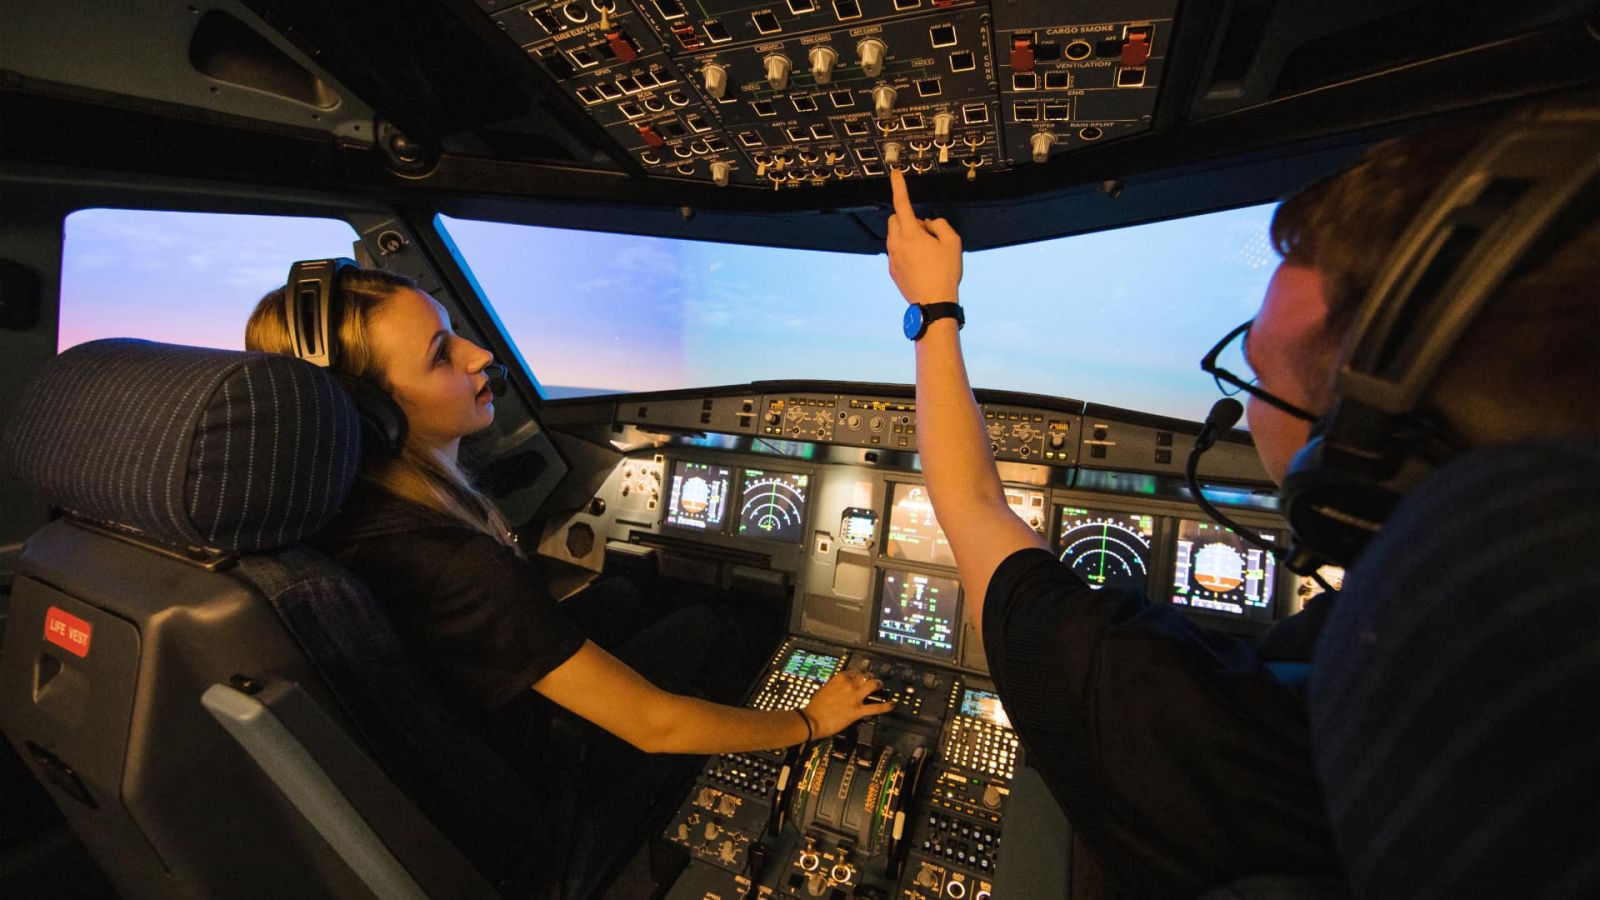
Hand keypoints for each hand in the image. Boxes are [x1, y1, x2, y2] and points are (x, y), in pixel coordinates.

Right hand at [802, 670, 895, 737]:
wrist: (811, 720)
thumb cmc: (814, 708)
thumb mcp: (823, 690)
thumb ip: (833, 686)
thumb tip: (838, 687)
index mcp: (839, 678)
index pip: (854, 671)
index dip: (860, 673)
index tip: (862, 674)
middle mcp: (848, 685)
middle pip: (865, 676)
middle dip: (871, 677)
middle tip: (874, 679)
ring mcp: (854, 697)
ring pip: (873, 686)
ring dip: (879, 685)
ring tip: (881, 686)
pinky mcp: (858, 711)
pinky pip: (876, 707)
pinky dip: (886, 706)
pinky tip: (891, 705)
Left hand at [886, 167, 963, 304]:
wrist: (933, 303)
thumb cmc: (944, 273)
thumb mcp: (953, 242)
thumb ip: (939, 225)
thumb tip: (928, 224)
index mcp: (910, 233)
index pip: (901, 202)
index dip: (899, 186)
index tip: (895, 174)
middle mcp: (896, 243)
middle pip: (895, 219)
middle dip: (908, 218)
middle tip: (928, 232)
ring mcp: (892, 257)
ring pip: (895, 236)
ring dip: (907, 235)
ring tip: (927, 251)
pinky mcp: (892, 270)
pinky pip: (896, 251)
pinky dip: (906, 250)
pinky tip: (921, 264)